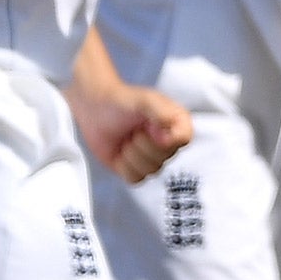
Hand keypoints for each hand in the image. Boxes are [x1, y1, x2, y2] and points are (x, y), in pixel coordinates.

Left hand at [67, 77, 192, 183]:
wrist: (96, 110)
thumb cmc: (121, 101)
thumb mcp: (144, 101)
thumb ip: (162, 112)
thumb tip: (173, 132)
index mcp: (175, 121)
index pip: (184, 138)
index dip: (168, 139)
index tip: (152, 131)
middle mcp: (167, 140)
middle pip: (165, 157)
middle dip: (143, 145)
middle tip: (135, 131)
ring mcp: (152, 156)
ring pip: (151, 170)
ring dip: (132, 155)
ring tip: (127, 140)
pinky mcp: (135, 168)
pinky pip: (136, 179)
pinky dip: (124, 167)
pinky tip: (121, 152)